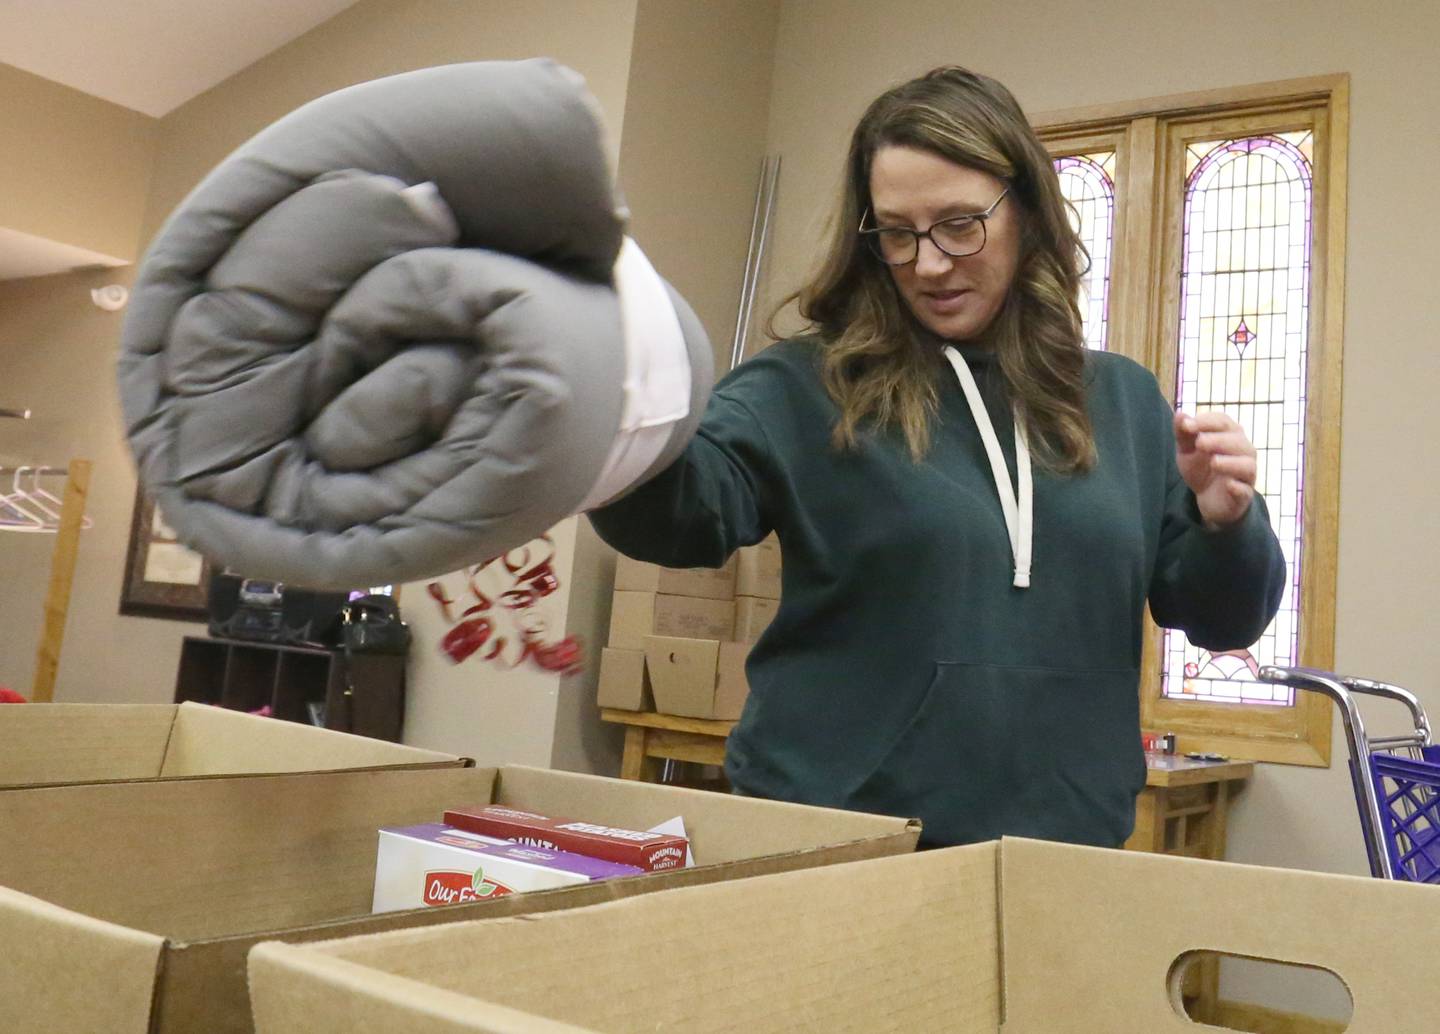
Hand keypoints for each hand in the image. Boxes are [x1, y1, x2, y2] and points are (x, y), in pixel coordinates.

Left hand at [1173, 410, 1256, 528]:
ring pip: (1247, 465)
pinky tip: (1229, 485)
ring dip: (1231, 462)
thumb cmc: (1201, 468)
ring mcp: (1245, 474)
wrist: (1207, 498)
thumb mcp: (1187, 450)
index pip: (1223, 421)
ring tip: (1213, 462)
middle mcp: (1243, 451)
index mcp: (1229, 435)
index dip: (1206, 421)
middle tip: (1200, 443)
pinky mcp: (1243, 495)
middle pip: (1238, 440)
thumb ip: (1183, 433)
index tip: (1187, 425)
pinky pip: (1246, 491)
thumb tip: (1180, 413)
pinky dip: (1238, 488)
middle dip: (1218, 440)